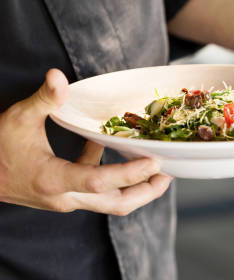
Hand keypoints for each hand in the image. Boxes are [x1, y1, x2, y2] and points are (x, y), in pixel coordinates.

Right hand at [0, 69, 171, 215]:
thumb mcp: (18, 120)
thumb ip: (43, 100)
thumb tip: (57, 75)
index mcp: (54, 180)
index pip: (99, 182)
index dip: (129, 173)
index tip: (155, 161)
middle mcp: (65, 197)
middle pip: (116, 203)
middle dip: (147, 190)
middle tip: (170, 172)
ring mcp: (67, 200)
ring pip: (110, 202)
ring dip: (136, 187)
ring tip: (157, 168)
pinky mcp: (65, 196)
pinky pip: (96, 189)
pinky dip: (110, 173)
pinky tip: (109, 146)